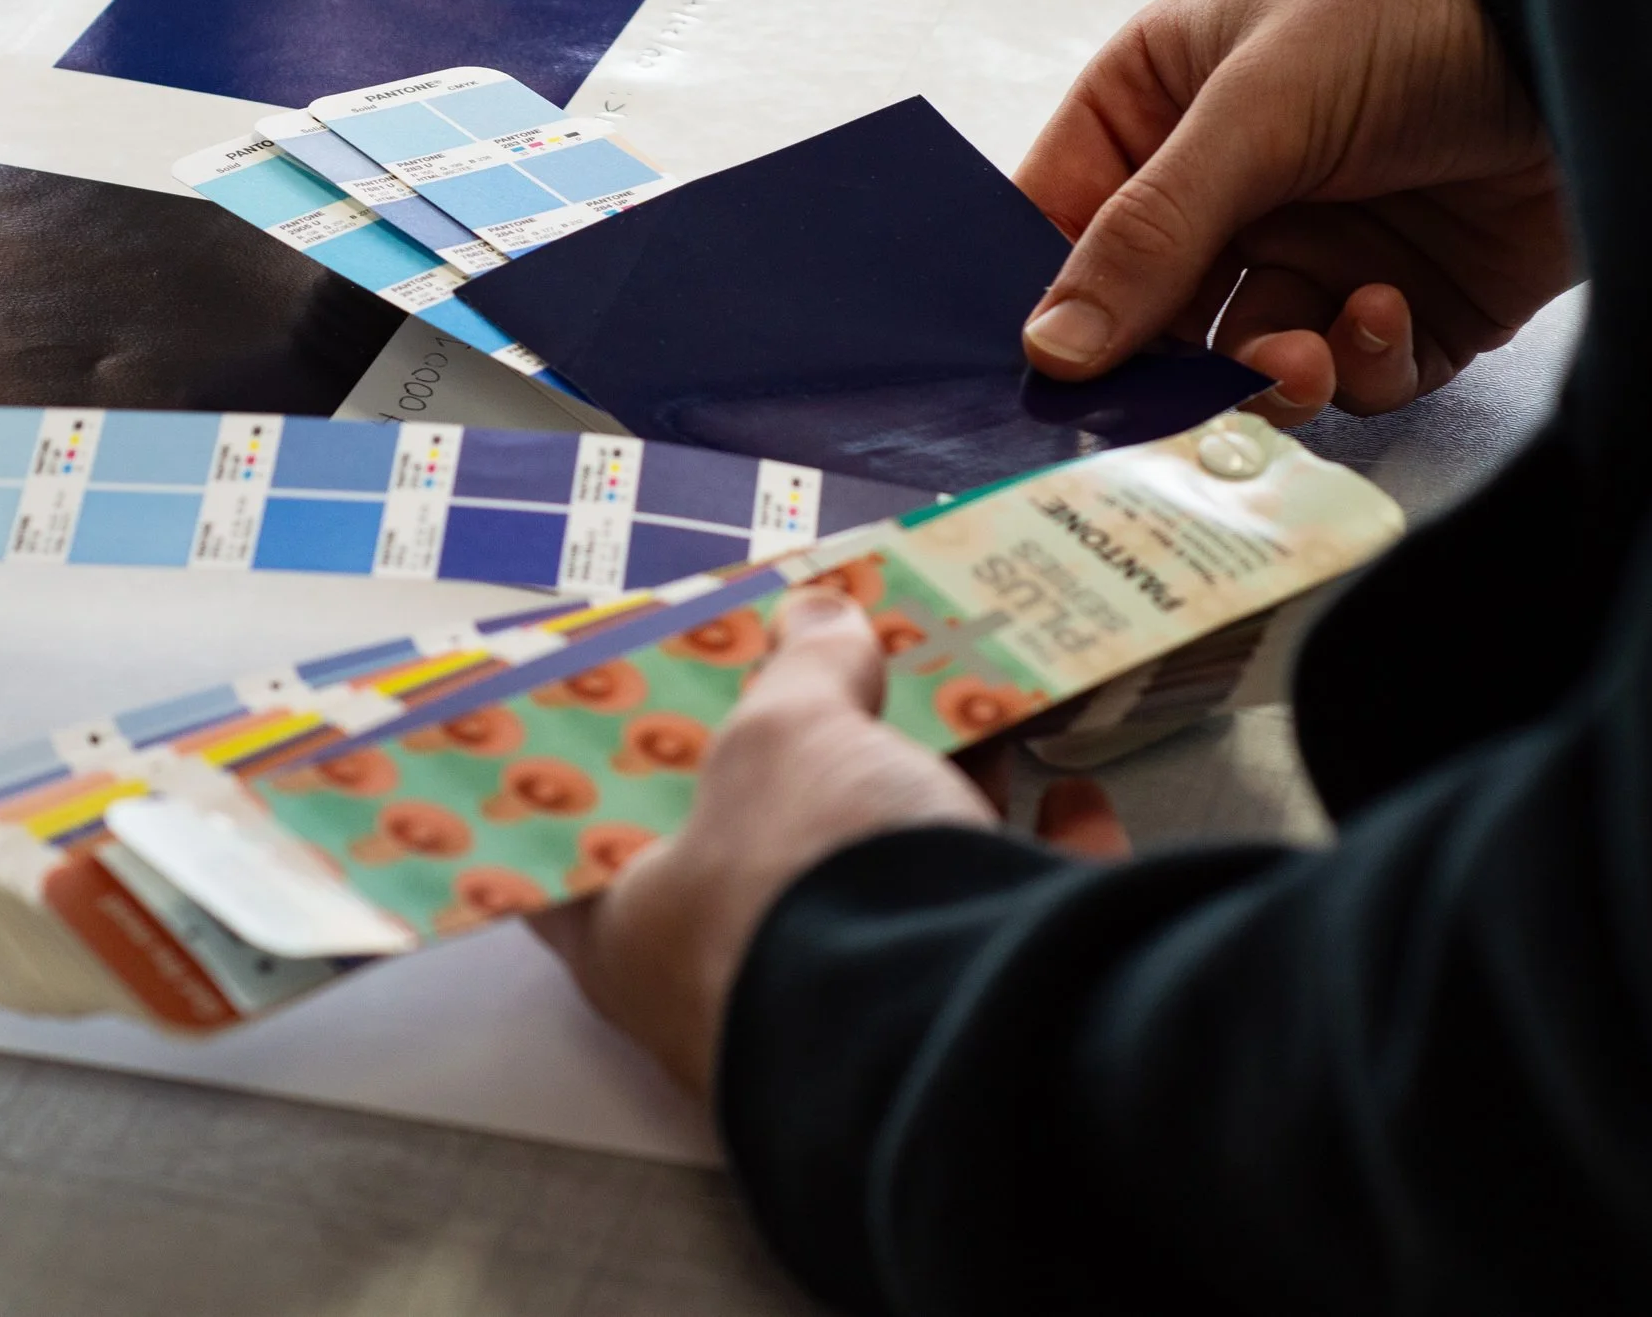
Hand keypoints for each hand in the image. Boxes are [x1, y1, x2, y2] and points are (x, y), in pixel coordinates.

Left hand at [532, 588, 1127, 1096]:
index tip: (636, 716)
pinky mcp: (970, 1031)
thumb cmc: (809, 889)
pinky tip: (1071, 795)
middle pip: (768, 858)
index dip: (606, 784)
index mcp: (638, 938)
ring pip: (896, 891)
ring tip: (973, 714)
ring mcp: (856, 1017)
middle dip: (816, 769)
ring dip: (942, 799)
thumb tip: (819, 617)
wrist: (959, 1034)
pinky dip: (1043, 865)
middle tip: (840, 685)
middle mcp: (736, 994)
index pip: (579, 862)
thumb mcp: (784, 739)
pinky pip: (1009, 933)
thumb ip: (800, 673)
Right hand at [1016, 0, 1575, 424]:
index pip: (1063, 220)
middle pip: (1150, 315)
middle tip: (1180, 401)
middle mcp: (1226, 183)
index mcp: (1161, 103)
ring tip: (1306, 358)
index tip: (1039, 374)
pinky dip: (1359, 365)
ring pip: (1243, 361)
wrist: (1596, 28)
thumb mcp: (1258, 107)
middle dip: (1171, 362)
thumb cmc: (1412, 12)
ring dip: (1268, 373)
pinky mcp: (1402, 307)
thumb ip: (1149, 232)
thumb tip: (1048, 348)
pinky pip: (1346, 378)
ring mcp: (1315, 246)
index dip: (1048, 298)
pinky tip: (1387, 308)